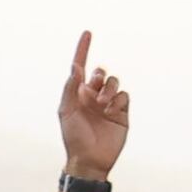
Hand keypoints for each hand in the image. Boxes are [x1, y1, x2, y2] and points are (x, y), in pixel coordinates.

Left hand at [56, 29, 131, 179]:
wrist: (90, 158)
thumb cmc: (73, 136)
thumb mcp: (67, 111)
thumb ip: (71, 88)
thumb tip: (75, 67)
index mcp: (77, 93)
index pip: (81, 66)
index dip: (83, 49)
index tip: (87, 33)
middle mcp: (93, 95)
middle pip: (101, 72)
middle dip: (99, 76)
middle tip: (94, 89)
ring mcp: (108, 103)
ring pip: (115, 82)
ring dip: (109, 89)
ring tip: (102, 105)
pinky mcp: (122, 112)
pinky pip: (124, 95)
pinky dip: (118, 100)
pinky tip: (112, 112)